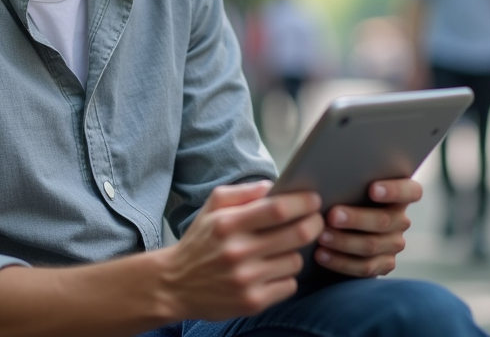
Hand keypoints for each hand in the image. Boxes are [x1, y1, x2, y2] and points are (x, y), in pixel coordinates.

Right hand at [160, 181, 322, 321]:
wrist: (174, 285)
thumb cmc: (200, 242)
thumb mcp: (212, 208)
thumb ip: (243, 192)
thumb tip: (273, 186)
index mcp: (229, 224)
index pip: (279, 209)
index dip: (303, 202)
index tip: (314, 199)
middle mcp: (238, 252)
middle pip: (298, 234)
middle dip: (314, 224)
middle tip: (315, 220)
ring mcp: (246, 280)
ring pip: (296, 261)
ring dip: (295, 253)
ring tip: (281, 249)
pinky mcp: (252, 302)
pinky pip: (289, 285)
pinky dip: (286, 277)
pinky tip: (272, 271)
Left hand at [314, 179, 420, 276]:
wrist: (343, 225)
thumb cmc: (346, 194)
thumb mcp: (354, 185)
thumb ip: (352, 181)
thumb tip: (332, 176)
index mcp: (401, 194)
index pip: (410, 191)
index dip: (394, 190)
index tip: (372, 189)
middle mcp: (401, 220)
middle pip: (384, 221)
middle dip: (356, 219)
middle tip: (332, 215)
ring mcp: (394, 244)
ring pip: (372, 245)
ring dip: (344, 242)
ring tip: (321, 236)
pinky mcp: (383, 265)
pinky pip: (364, 266)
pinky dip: (340, 262)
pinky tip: (322, 254)